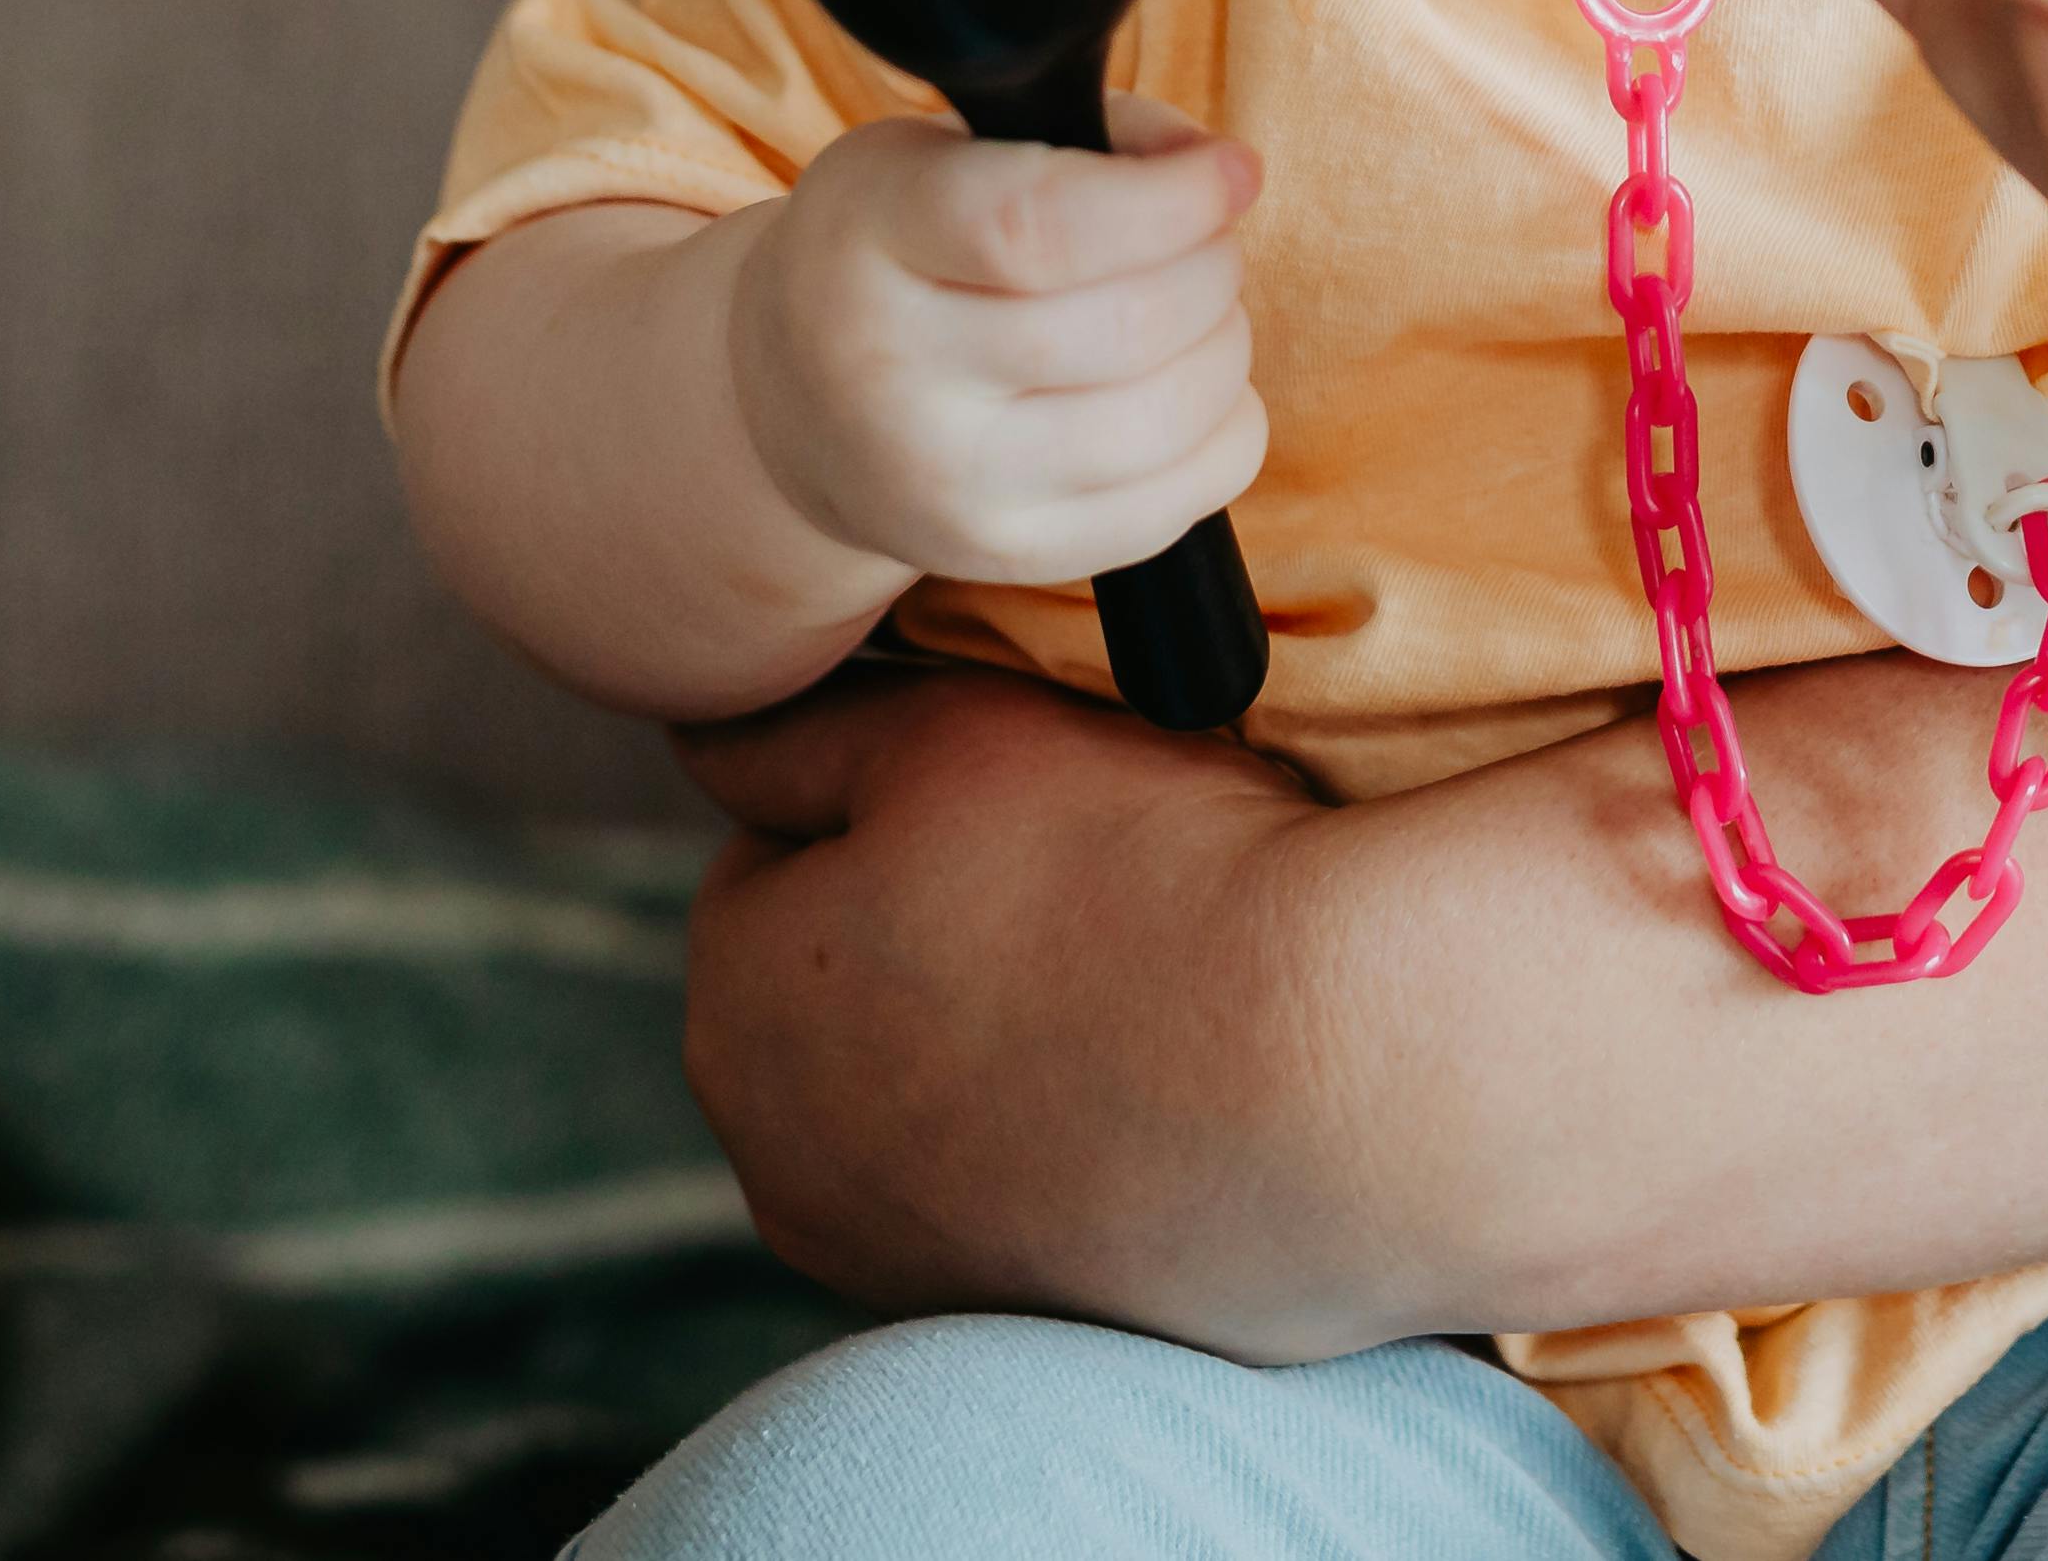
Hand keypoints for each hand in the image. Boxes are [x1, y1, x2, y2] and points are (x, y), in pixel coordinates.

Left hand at [671, 661, 1373, 1329]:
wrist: (1342, 1083)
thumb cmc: (1142, 879)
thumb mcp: (949, 733)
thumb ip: (798, 730)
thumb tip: (706, 738)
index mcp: (733, 1002)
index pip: (775, 849)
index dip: (898, 795)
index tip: (1015, 791)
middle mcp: (776, 1163)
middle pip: (844, 985)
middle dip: (934, 926)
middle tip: (1086, 871)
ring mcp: (896, 1260)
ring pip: (928, 1089)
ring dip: (1001, 1034)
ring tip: (1140, 979)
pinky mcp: (1013, 1317)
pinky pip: (1015, 1181)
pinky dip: (1070, 1130)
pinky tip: (1168, 1083)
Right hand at [724, 90, 1267, 595]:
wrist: (800, 404)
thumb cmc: (901, 251)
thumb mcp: (944, 153)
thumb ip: (1085, 136)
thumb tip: (1217, 170)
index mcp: (870, 238)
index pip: (1038, 225)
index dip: (1170, 197)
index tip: (1229, 169)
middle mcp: (892, 373)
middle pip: (1127, 324)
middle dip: (1211, 264)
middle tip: (1205, 237)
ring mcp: (948, 485)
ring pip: (1166, 417)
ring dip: (1223, 344)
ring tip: (1194, 311)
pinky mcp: (1005, 557)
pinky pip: (1180, 501)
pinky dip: (1225, 432)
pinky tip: (1185, 388)